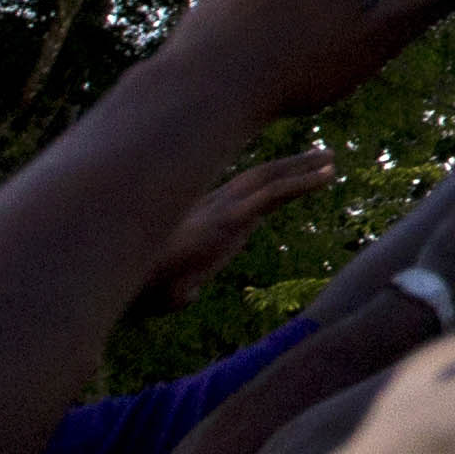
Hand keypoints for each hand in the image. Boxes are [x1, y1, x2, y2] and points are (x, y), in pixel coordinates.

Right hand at [143, 148, 338, 312]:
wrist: (123, 286)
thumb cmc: (140, 291)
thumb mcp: (168, 290)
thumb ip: (182, 289)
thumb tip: (188, 296)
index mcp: (199, 221)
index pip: (237, 196)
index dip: (264, 185)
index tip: (286, 178)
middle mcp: (210, 208)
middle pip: (255, 179)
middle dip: (287, 167)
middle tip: (319, 157)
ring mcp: (219, 210)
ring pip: (268, 179)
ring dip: (301, 168)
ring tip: (330, 160)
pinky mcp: (227, 221)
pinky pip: (273, 194)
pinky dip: (302, 181)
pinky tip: (327, 175)